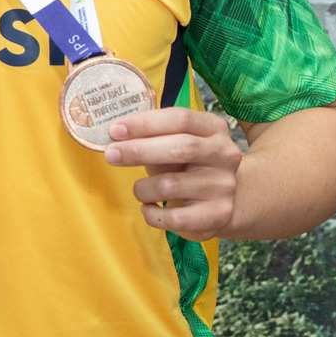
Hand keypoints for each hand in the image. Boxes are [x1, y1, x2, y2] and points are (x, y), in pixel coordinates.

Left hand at [104, 107, 242, 241]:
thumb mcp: (176, 144)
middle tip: (111, 154)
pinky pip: (174, 217)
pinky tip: (148, 208)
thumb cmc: (188, 166)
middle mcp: (225, 154)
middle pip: (181, 148)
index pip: (180, 119)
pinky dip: (152, 214)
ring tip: (139, 190)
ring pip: (170, 185)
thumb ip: (152, 138)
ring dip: (143, 188)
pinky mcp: (218, 215)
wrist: (224, 200)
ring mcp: (224, 186)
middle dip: (139, 151)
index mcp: (214, 128)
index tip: (115, 129)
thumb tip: (115, 138)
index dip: (145, 123)